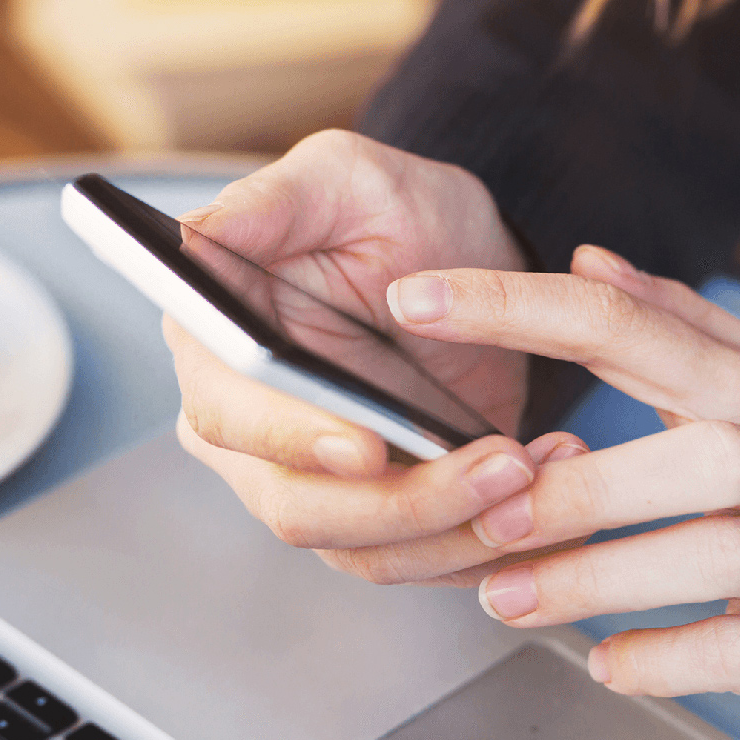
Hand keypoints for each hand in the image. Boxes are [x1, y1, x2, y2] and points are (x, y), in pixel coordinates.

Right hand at [170, 130, 570, 585]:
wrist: (470, 261)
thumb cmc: (396, 208)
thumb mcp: (341, 178)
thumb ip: (268, 203)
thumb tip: (191, 240)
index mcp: (215, 349)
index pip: (229, 418)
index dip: (292, 439)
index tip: (366, 445)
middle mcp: (250, 430)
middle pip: (301, 508)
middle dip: (406, 501)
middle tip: (501, 464)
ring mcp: (313, 483)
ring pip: (368, 549)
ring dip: (460, 528)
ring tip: (539, 471)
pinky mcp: (381, 516)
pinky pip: (423, 561)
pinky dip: (487, 542)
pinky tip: (549, 492)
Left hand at [385, 245, 739, 718]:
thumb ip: (679, 323)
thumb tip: (586, 263)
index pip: (626, 323)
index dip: (514, 308)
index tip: (414, 298)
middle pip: (680, 450)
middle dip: (568, 485)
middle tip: (477, 510)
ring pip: (709, 551)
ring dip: (598, 578)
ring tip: (510, 599)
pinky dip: (669, 660)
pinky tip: (610, 664)